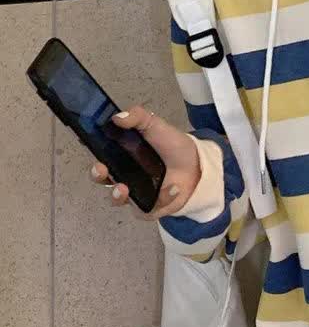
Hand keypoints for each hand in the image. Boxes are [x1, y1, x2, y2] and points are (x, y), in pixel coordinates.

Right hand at [89, 105, 200, 220]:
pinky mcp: (149, 208)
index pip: (101, 157)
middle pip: (103, 180)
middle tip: (102, 170)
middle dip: (98, 176)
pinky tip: (174, 187)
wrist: (198, 164)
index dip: (93, 156)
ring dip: (117, 195)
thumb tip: (117, 117)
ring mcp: (135, 194)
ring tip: (124, 188)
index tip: (92, 154)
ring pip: (118, 200)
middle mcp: (124, 176)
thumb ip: (138, 118)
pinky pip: (148, 209)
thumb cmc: (172, 146)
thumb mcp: (156, 126)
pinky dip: (162, 198)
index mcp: (122, 157)